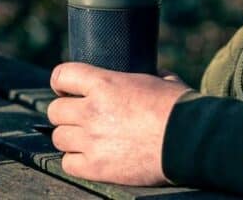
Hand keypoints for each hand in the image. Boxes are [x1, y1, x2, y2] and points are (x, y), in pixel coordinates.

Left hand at [47, 62, 191, 185]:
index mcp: (105, 83)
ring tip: (87, 137)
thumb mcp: (163, 79)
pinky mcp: (96, 167)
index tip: (67, 88)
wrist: (188, 140)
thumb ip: (150, 75)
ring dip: (71, 137)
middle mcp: (92, 110)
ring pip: (58, 138)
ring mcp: (91, 140)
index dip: (62, 81)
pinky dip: (77, 160)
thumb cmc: (179, 107)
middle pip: (55, 110)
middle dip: (66, 112)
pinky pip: (68, 164)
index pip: (62, 75)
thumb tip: (154, 74)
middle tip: (81, 115)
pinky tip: (92, 156)